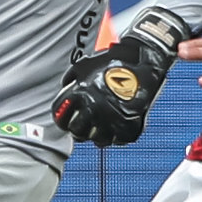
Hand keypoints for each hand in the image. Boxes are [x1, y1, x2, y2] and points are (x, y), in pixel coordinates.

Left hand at [51, 9, 189, 145]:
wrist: (142, 62)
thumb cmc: (113, 61)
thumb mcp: (83, 65)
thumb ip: (70, 79)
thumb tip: (65, 90)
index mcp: (80, 95)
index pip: (60, 117)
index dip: (61, 119)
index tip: (64, 120)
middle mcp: (94, 110)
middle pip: (77, 132)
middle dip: (77, 129)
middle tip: (81, 126)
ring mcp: (112, 120)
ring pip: (97, 140)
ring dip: (96, 134)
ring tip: (99, 127)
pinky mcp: (129, 127)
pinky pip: (118, 140)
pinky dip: (115, 135)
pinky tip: (114, 126)